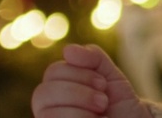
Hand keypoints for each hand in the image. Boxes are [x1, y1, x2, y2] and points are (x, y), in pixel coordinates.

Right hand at [31, 43, 152, 117]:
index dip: (80, 73)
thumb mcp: (110, 75)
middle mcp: (47, 108)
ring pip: (47, 114)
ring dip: (80, 112)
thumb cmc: (119, 103)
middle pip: (43, 92)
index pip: (53, 72)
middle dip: (79, 94)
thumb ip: (93, 57)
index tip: (103, 84)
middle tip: (103, 102)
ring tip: (101, 114)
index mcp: (56, 88)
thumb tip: (68, 50)